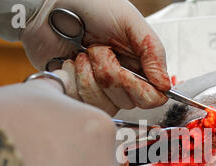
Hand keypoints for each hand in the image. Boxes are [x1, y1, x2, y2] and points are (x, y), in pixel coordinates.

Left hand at [21, 0, 169, 115]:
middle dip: (110, 73)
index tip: (127, 69)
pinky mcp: (75, 94)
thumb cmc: (90, 6)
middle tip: (99, 49)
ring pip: (104, 105)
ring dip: (90, 76)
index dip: (141, 89)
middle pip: (127, 102)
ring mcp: (97, 89)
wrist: (49, 6)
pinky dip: (73, 79)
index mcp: (138, 65)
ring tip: (82, 54)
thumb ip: (153, 52)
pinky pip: (81, 103)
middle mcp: (121, 81)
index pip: (152, 98)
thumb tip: (166, 86)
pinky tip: (69, 63)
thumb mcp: (129, 21)